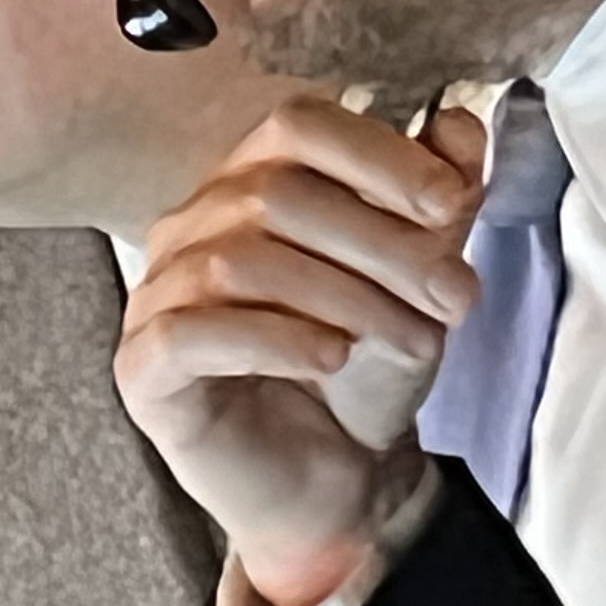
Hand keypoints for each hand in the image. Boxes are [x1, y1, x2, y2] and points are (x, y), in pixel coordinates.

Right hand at [117, 99, 490, 605]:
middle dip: (381, 244)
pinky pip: (193, 333)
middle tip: (452, 297)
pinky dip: (276, 339)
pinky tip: (331, 358)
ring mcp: (158, 295)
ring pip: (237, 261)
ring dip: (344, 297)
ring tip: (412, 339)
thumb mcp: (418, 280)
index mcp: (249, 184)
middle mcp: (192, 226)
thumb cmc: (363, 371)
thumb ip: (438, 203)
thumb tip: (461, 128)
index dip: (377, 154)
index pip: (297, 125)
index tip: (449, 203)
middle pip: (275, 192)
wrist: (338, 479)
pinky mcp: (144, 368)